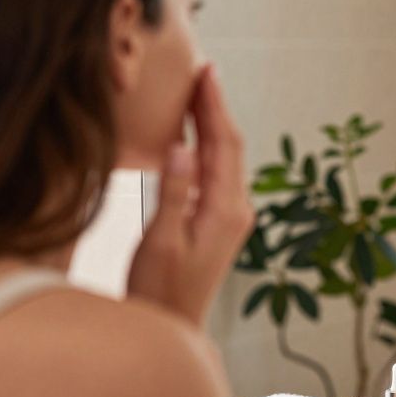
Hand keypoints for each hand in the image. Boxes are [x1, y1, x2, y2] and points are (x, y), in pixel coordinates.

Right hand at [127, 65, 253, 326]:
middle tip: (200, 70)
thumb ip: (173, 194)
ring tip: (195, 92)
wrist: (172, 326)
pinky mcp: (218, 222)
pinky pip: (214, 173)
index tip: (206, 72)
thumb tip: (182, 148)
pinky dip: (204, 147)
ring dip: (210, 124)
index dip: (215, 105)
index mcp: (226, 210)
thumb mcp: (160, 242)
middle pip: (228, 145)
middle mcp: (236, 210)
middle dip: (215, 107)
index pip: (224, 144)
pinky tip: (189, 135)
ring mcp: (229, 216)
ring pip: (223, 158)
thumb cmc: (160, 290)